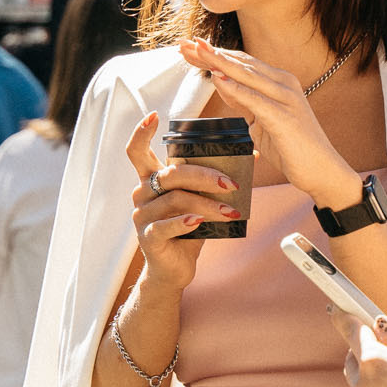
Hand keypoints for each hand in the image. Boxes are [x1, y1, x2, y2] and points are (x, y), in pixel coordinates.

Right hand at [123, 111, 238, 293]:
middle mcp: (142, 193)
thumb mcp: (199, 201)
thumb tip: (249, 154)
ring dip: (207, 205)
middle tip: (231, 184)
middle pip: (171, 174)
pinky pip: (166, 226)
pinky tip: (199, 223)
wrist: (173, 269)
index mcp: (151, 180)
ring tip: (231, 212)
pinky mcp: (148, 237)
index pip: (137, 151)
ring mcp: (142, 215)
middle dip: (204, 175)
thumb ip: (212, 180)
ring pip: (176, 200)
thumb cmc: (187, 230)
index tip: (153, 116)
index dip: (141, 133)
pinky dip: (184, 223)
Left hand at [181, 37, 358, 206]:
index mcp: (278, 82)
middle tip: (185, 42)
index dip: (214, 54)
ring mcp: (286, 99)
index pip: (241, 63)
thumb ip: (243, 100)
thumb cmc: (292, 146)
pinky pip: (255, 100)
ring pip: (247, 75)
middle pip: (241, 63)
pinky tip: (217, 78)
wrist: (321, 170)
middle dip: (211, 53)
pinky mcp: (285, 117)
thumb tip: (220, 82)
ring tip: (197, 51)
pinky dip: (235, 88)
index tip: (189, 47)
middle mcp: (284, 84)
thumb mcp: (260, 120)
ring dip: (219, 62)